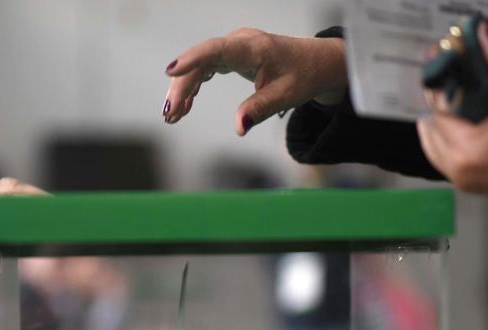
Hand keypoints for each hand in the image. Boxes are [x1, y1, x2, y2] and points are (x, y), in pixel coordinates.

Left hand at [0, 178, 47, 295]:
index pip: (0, 198)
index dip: (27, 200)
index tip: (49, 211)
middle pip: (7, 190)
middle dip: (35, 198)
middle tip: (60, 215)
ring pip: (4, 197)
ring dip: (28, 203)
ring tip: (51, 219)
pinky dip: (17, 212)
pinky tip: (30, 226)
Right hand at [163, 28, 347, 135]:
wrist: (317, 63)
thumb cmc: (304, 75)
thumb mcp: (285, 96)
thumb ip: (260, 109)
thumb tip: (239, 127)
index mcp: (254, 47)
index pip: (216, 50)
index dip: (192, 59)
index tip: (171, 71)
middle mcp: (240, 43)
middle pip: (202, 62)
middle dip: (182, 87)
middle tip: (170, 114)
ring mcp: (234, 48)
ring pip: (201, 66)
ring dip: (184, 89)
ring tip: (172, 115)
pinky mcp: (233, 56)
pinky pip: (207, 68)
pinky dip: (195, 87)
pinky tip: (186, 106)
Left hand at [417, 19, 487, 204]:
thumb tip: (484, 32)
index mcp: (464, 150)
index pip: (438, 110)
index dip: (439, 83)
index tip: (443, 61)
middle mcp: (456, 169)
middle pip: (430, 130)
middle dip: (439, 104)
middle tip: (451, 80)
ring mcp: (463, 181)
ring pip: (435, 147)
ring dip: (442, 123)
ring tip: (457, 98)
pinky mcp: (473, 185)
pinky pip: (448, 159)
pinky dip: (450, 140)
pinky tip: (464, 121)